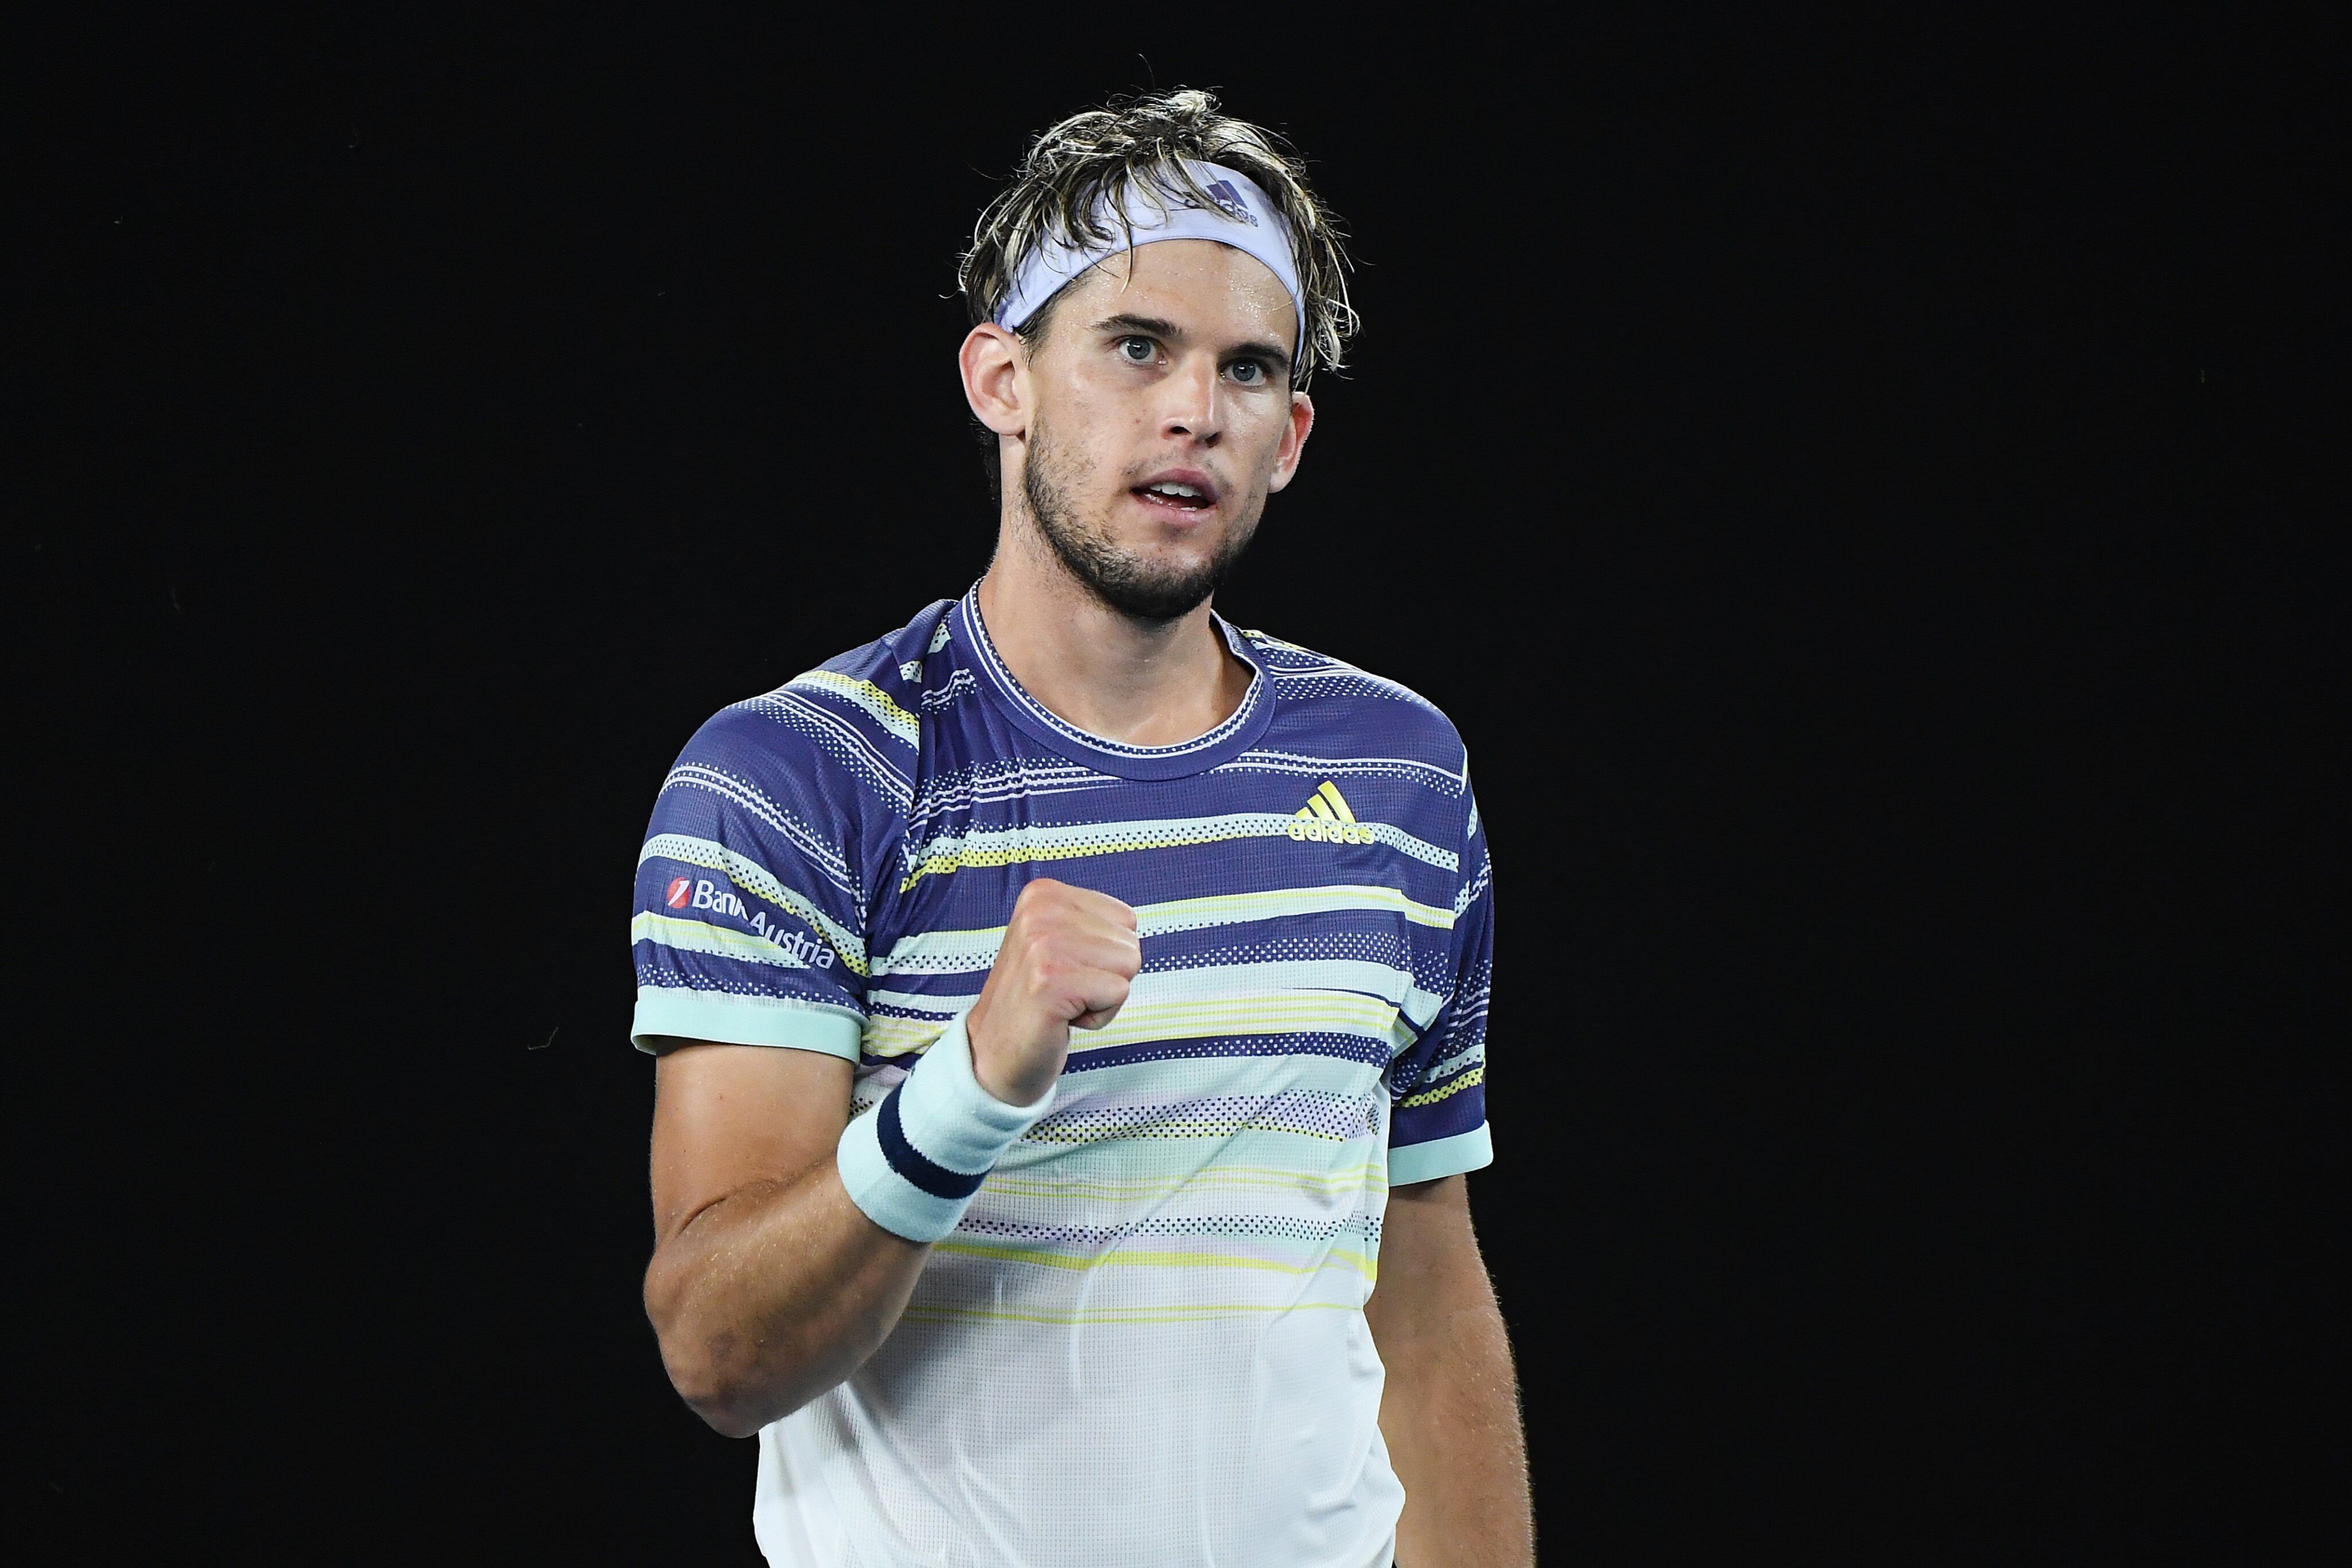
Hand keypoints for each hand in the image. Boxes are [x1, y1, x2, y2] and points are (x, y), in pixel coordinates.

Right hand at [964, 879, 1139, 1106]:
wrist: (992, 1052)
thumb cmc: (1036, 1001)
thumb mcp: (1057, 942)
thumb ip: (1092, 925)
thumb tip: (1132, 924)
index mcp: (1043, 893)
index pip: (1126, 919)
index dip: (1106, 956)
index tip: (1065, 972)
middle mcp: (1040, 909)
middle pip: (1130, 942)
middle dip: (1107, 976)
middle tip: (1063, 992)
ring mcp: (1043, 943)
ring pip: (1129, 964)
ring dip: (1104, 996)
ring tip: (1063, 1003)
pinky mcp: (1050, 980)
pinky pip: (1119, 992)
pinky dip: (1099, 1017)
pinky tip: (1062, 1019)